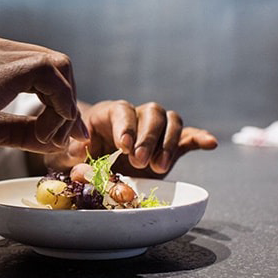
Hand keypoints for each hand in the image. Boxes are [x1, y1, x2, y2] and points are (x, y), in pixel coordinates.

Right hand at [0, 35, 89, 158]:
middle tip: (64, 139)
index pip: (43, 69)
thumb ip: (19, 130)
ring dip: (64, 107)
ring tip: (49, 140)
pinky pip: (48, 75)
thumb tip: (49, 141)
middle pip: (57, 64)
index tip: (63, 134)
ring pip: (58, 66)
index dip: (61, 100)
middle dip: (69, 103)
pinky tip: (43, 133)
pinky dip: (58, 105)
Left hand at [44, 100, 216, 176]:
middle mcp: (135, 115)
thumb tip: (79, 154)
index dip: (125, 126)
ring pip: (171, 122)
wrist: (90, 162)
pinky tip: (210, 144)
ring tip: (158, 167)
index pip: (122, 110)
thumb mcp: (67, 154)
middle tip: (139, 161)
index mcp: (108, 113)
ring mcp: (155, 129)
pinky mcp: (171, 144)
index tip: (123, 146)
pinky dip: (200, 138)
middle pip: (151, 114)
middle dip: (147, 138)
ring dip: (168, 144)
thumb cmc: (76, 154)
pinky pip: (188, 136)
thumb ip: (73, 154)